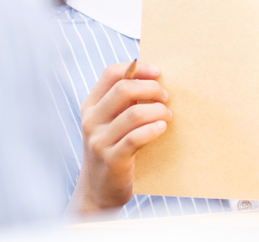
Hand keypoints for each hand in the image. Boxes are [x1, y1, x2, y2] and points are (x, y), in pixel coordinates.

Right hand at [68, 62, 171, 214]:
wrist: (98, 190)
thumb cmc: (114, 148)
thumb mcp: (111, 122)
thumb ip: (124, 101)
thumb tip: (155, 77)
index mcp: (91, 106)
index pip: (111, 74)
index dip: (138, 68)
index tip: (158, 73)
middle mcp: (91, 121)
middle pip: (124, 89)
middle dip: (152, 88)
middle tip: (166, 97)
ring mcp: (99, 141)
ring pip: (134, 113)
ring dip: (158, 111)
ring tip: (167, 116)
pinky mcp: (112, 159)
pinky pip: (136, 137)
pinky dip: (153, 129)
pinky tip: (162, 128)